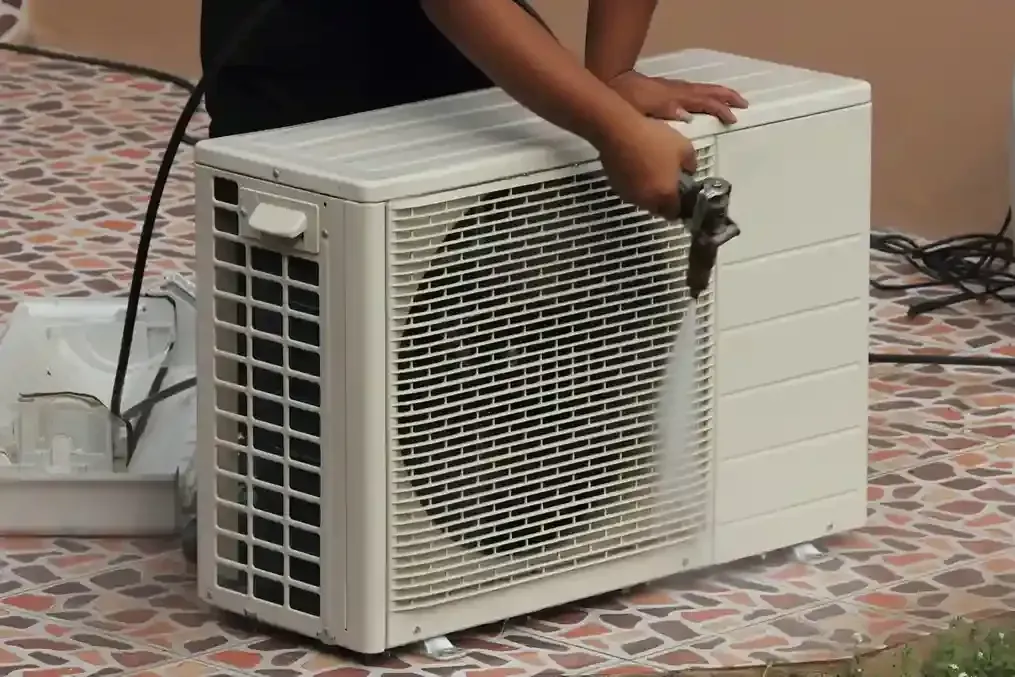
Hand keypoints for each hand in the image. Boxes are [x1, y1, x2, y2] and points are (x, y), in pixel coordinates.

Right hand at [596, 114, 696, 219]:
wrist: (619, 131)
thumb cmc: (654, 139)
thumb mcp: (685, 146)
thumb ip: (691, 164)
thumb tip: (688, 171)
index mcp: (664, 195)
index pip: (673, 214)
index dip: (679, 206)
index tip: (681, 195)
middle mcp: (645, 201)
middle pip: (656, 208)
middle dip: (662, 199)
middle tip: (666, 181)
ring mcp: (628, 194)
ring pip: (642, 199)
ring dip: (647, 190)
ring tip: (650, 171)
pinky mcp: (614, 185)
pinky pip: (629, 189)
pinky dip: (634, 183)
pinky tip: (636, 166)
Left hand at [608, 70, 747, 124]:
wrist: (613, 81)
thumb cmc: (627, 100)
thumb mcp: (643, 110)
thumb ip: (665, 112)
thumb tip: (688, 116)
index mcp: (675, 97)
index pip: (704, 102)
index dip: (720, 109)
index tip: (732, 118)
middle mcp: (679, 91)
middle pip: (709, 92)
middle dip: (727, 97)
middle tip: (744, 105)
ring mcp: (675, 88)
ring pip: (704, 89)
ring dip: (721, 94)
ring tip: (734, 100)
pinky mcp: (670, 89)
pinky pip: (696, 90)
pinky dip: (708, 93)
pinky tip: (708, 100)